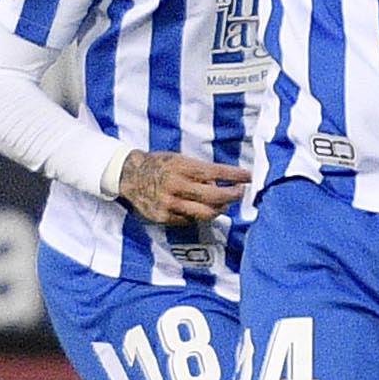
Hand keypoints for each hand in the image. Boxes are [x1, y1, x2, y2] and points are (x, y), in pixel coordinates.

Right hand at [117, 149, 250, 223]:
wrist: (129, 175)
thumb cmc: (159, 164)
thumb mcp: (179, 159)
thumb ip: (199, 171)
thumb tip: (220, 184)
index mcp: (181, 167)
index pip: (215, 172)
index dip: (234, 176)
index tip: (249, 177)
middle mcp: (176, 185)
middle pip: (214, 197)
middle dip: (232, 195)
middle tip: (241, 192)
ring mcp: (170, 203)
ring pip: (205, 213)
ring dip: (219, 210)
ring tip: (223, 204)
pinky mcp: (164, 217)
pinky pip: (189, 220)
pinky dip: (198, 215)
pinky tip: (198, 208)